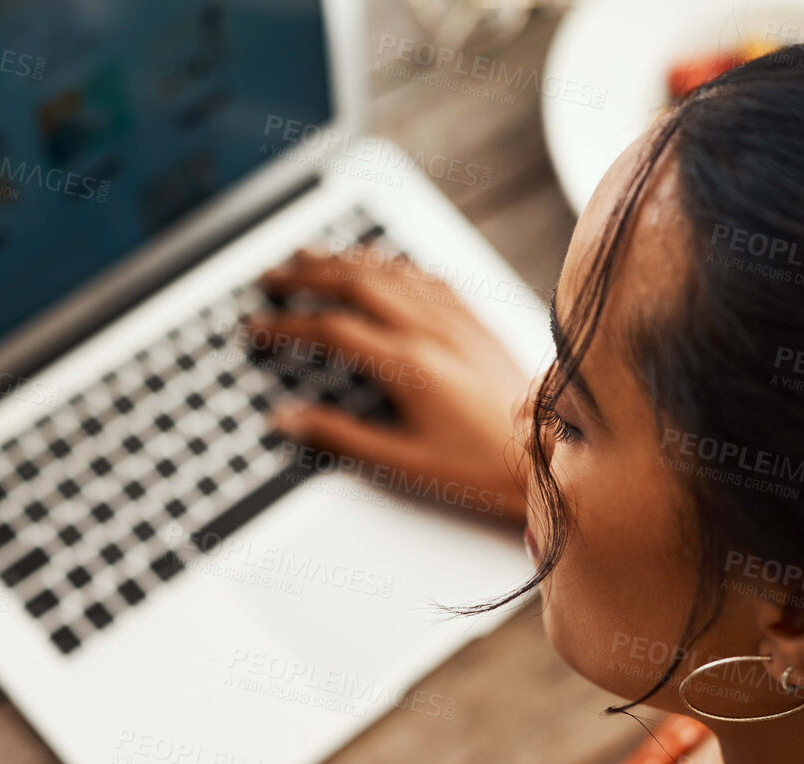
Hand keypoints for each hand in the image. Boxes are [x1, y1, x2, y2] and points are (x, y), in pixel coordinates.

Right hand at [248, 247, 537, 522]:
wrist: (547, 455)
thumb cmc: (481, 466)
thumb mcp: (402, 463)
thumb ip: (340, 438)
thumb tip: (288, 421)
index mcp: (407, 364)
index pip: (330, 329)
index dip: (285, 326)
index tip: (256, 328)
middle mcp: (431, 330)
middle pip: (354, 283)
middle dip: (306, 275)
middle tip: (271, 276)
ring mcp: (456, 320)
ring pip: (388, 272)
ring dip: (343, 260)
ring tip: (309, 256)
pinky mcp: (476, 321)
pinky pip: (426, 276)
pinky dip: (391, 265)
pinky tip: (379, 264)